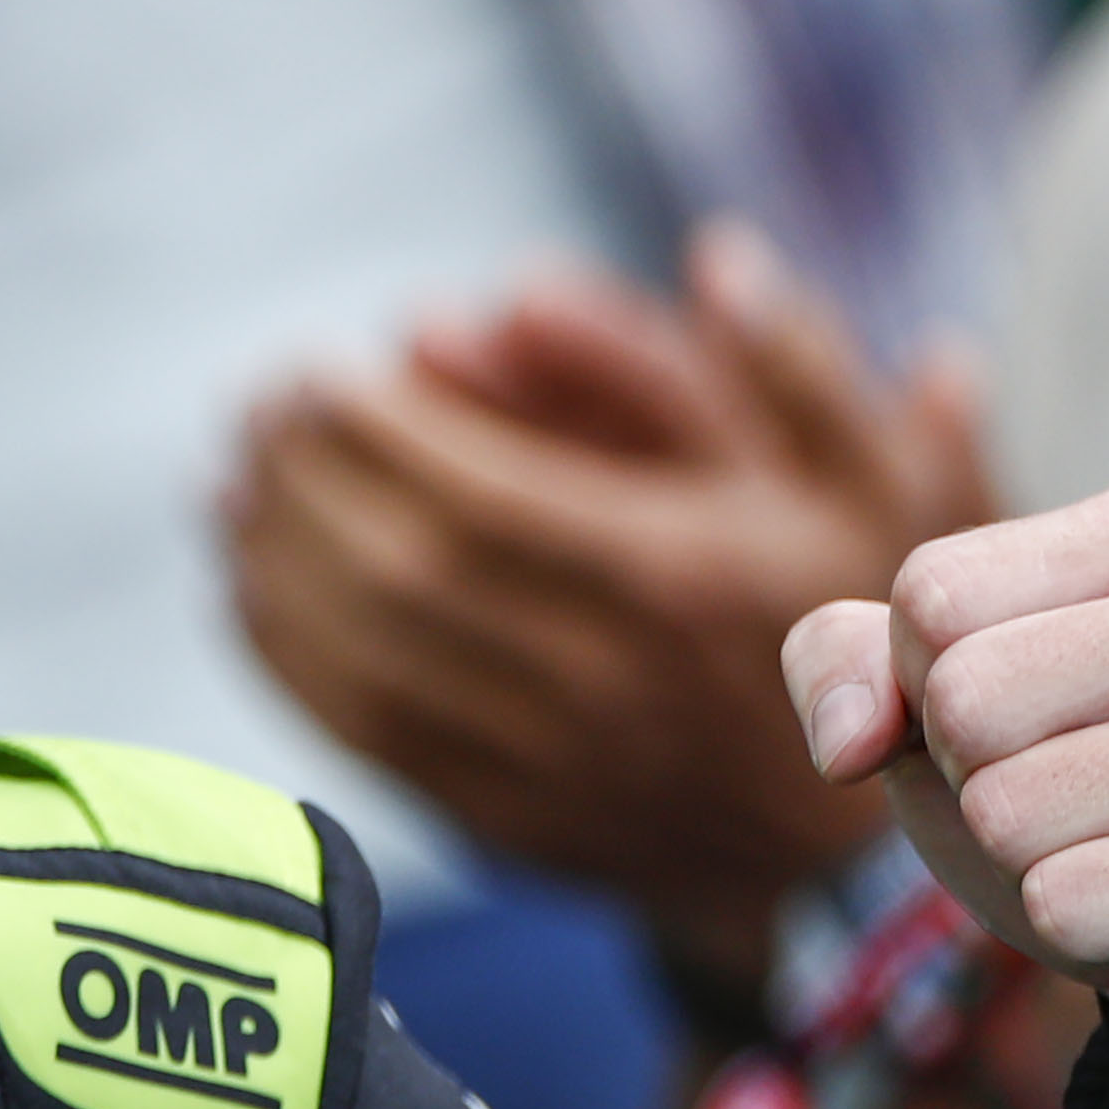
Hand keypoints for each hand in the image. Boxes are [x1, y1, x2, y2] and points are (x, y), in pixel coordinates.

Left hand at [228, 221, 991, 989]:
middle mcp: (603, 676)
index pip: (483, 496)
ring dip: (274, 562)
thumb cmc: (851, 630)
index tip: (312, 371)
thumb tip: (717, 254)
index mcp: (681, 577)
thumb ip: (793, 368)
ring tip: (230, 483)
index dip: (376, 432)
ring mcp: (546, 762)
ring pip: (365, 658)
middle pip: (402, 573)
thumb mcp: (878, 485)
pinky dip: (287, 658)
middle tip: (255, 409)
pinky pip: (362, 735)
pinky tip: (248, 585)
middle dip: (306, 482)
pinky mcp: (502, 821)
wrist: (854, 854)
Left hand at [788, 491, 1108, 1108]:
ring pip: (1005, 813)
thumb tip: (843, 741)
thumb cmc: (1082, 801)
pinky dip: (1077, 931)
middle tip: (1070, 802)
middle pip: (961, 699)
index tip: (1023, 723)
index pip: (931, 596)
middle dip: (974, 782)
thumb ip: (842, 666)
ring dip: (1028, 863)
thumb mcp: (940, 708)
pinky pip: (1066, 904)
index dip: (927, 691)